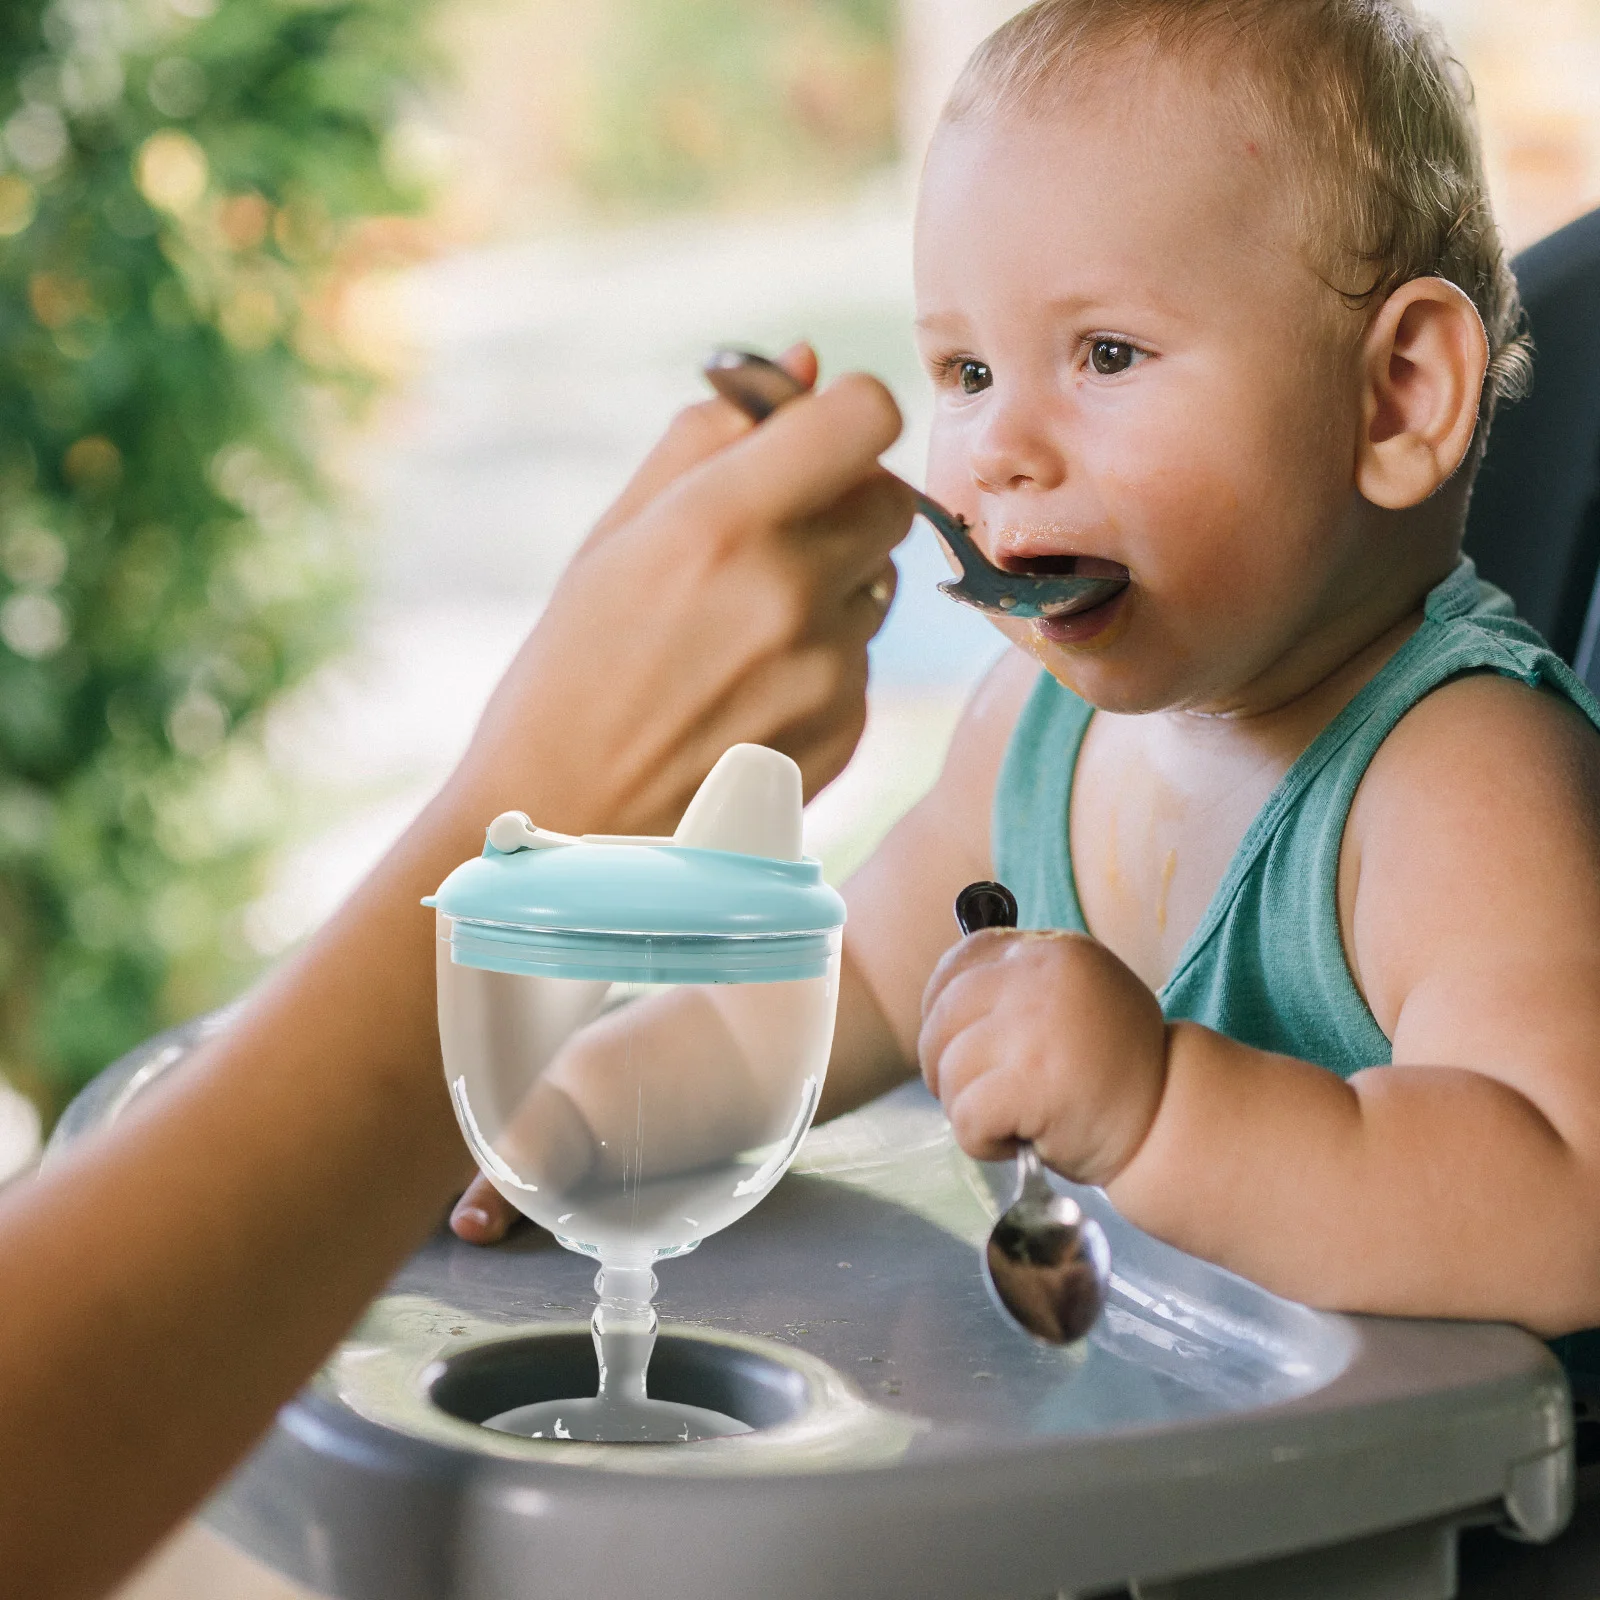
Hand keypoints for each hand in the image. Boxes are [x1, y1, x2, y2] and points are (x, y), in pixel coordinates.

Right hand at [444, 345, 912, 839]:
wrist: (568, 828)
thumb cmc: (571, 674)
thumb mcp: (612, 539)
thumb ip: (709, 440)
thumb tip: (802, 360)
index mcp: (722, 523)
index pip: (866, 416)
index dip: (846, 415)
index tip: (814, 435)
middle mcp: (789, 592)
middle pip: (888, 500)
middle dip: (843, 502)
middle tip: (770, 536)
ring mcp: (826, 668)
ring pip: (876, 584)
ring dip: (831, 587)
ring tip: (737, 635)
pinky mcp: (846, 728)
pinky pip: (862, 659)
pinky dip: (822, 660)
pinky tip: (747, 695)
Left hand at [917, 929, 1168, 1185]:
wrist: (1172, 1124)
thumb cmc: (1113, 1074)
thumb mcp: (1072, 1003)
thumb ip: (1019, 989)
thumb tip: (940, 1000)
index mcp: (1053, 951)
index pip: (962, 960)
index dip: (943, 1008)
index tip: (958, 1042)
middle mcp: (1042, 976)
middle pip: (942, 1018)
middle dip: (947, 1066)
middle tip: (986, 1095)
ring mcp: (1035, 1026)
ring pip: (948, 1070)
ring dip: (968, 1109)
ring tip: (1017, 1118)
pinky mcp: (1031, 1082)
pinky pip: (964, 1117)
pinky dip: (980, 1141)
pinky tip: (1019, 1141)